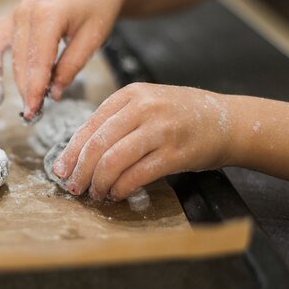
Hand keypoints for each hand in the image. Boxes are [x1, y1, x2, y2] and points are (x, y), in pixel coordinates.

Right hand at [0, 0, 131, 119]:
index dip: (35, 92)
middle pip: (17, 61)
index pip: (37, 64)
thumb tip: (53, 95)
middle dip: (22, 91)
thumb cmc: (98, 9)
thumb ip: (70, 67)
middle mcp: (25, 12)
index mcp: (47, 16)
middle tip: (29, 116)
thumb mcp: (93, 39)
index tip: (34, 114)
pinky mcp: (13, 15)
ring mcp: (16, 12)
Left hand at [52, 83, 234, 200]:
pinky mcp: (176, 153)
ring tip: (95, 193)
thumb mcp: (146, 105)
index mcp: (130, 94)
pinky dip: (121, 188)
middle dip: (80, 170)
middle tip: (73, 187)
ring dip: (99, 182)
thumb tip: (78, 154)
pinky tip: (116, 194)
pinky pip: (138, 175)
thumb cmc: (180, 116)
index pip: (90, 125)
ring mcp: (161, 129)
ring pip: (113, 160)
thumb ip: (115, 122)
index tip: (60, 169)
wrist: (228, 120)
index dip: (71, 151)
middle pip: (97, 144)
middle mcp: (144, 108)